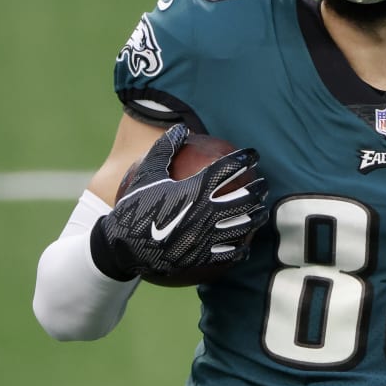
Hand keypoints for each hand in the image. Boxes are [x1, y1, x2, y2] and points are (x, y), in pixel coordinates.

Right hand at [90, 124, 269, 280]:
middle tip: (264, 184)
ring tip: (261, 212)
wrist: (122, 246)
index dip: (244, 159)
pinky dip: (240, 248)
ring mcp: (206, 236)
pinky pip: (228, 253)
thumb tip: (180, 128)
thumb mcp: (147, 174)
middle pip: (243, 198)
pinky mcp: (202, 257)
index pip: (228, 169)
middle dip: (258, 189)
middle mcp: (205, 212)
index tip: (253, 154)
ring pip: (242, 226)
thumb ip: (165, 149)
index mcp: (194, 189)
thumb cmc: (134, 206)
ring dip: (256, 217)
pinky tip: (246, 245)